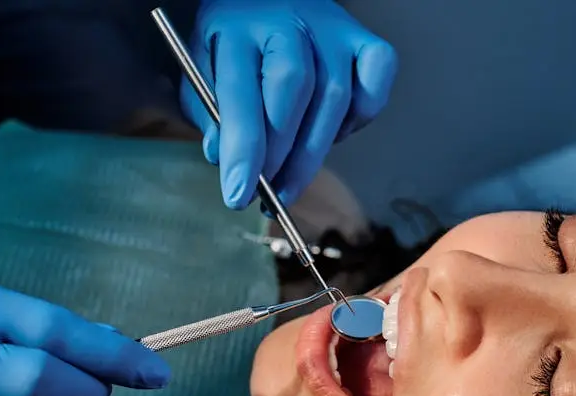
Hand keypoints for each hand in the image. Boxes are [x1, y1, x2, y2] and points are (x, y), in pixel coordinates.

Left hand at [181, 0, 396, 208]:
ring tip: (289, 185)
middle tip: (268, 194)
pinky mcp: (365, 43)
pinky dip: (358, 121)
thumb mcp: (202, 70)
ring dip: (313, 153)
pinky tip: (330, 136)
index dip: (243, 150)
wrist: (264, 4)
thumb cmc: (232, 44)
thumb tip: (223, 158)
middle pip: (296, 91)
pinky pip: (373, 88)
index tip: (238, 195)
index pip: (241, 92)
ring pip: (336, 97)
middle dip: (281, 155)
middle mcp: (289, 22)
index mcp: (237, 28)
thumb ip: (209, 113)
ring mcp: (333, 30)